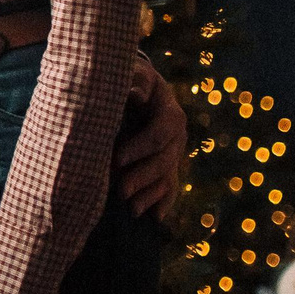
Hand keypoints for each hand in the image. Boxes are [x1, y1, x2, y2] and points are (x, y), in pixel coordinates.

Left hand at [112, 57, 186, 218]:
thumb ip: (137, 82)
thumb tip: (134, 93)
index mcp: (171, 114)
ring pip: (167, 178)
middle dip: (142, 177)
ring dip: (149, 195)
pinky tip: (154, 219)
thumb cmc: (134, 80)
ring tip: (131, 210)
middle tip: (119, 191)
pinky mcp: (169, 167)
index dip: (139, 147)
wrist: (143, 88)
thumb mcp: (136, 74)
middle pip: (163, 161)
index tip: (117, 158)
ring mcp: (175, 155)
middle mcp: (177, 138)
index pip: (158, 134)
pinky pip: (169, 188)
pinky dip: (162, 204)